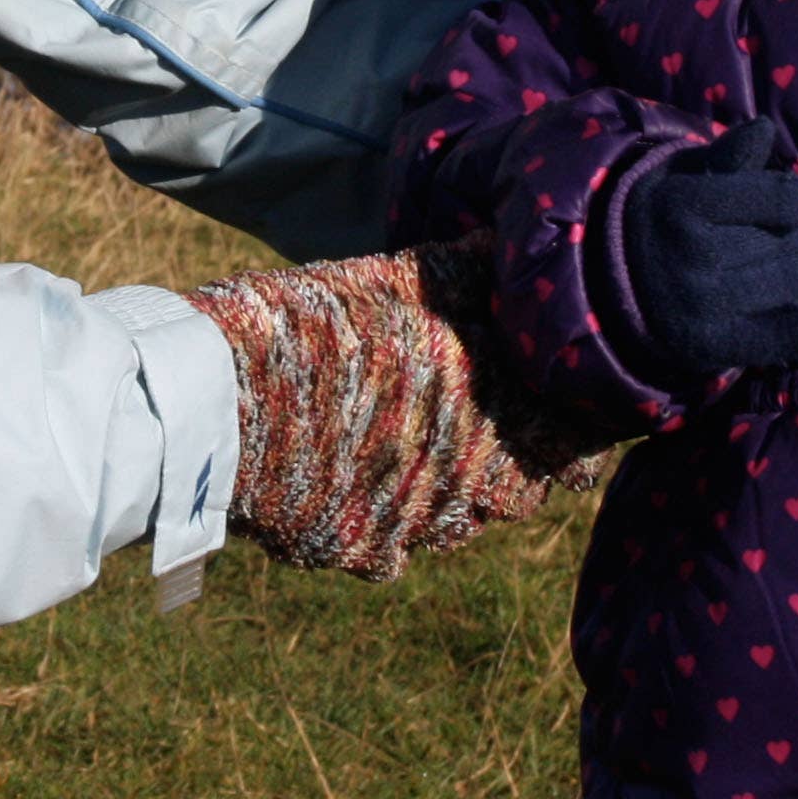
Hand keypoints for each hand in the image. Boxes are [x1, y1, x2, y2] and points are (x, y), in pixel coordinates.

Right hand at [179, 246, 570, 579]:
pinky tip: (360, 483)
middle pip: (523, 487)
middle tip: (495, 427)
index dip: (575, 421)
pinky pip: (396, 547)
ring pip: (461, 522)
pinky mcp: (360, 550)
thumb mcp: (399, 279)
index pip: (570, 433)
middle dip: (520, 462)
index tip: (568, 405)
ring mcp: (415, 525)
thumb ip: (470, 272)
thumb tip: (511, 249)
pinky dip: (388, 519)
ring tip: (423, 453)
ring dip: (456, 494)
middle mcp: (469, 482)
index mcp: (493, 412)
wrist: (222, 403)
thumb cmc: (316, 328)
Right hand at [619, 121, 797, 378]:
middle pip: (792, 242)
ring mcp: (700, 304)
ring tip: (797, 275)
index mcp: (684, 202)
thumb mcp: (682, 177)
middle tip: (787, 243)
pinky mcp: (709, 345)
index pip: (787, 200)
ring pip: (796, 286)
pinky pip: (786, 338)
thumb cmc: (664, 217)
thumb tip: (764, 129)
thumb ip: (727, 156)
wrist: (609, 282)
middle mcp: (691, 253)